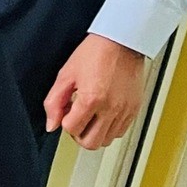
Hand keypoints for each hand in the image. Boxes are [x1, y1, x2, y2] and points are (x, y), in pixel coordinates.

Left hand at [43, 33, 145, 149]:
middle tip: (76, 121)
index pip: (72, 129)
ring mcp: (125, 110)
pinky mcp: (135, 109)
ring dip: (94, 132)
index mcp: (92, 99)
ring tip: (90, 116)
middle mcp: (111, 108)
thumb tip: (51, 124)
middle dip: (79, 134)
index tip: (65, 113)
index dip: (64, 123)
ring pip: (107, 140)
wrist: (121, 43)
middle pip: (91, 143)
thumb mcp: (65, 75)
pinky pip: (120, 131)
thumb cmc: (95, 54)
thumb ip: (53, 102)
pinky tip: (102, 114)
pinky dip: (109, 128)